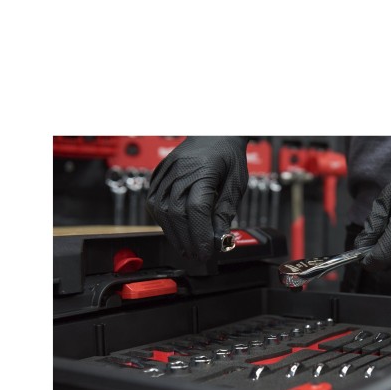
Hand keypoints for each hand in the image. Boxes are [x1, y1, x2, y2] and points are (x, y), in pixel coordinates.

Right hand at [146, 136, 247, 259]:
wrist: (212, 133)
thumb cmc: (227, 155)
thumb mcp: (236, 183)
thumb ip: (225, 211)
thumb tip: (219, 238)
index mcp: (203, 170)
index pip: (197, 209)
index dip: (200, 235)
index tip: (207, 252)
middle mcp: (179, 171)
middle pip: (176, 213)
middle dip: (186, 240)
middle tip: (198, 256)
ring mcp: (165, 174)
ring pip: (161, 211)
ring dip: (174, 235)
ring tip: (187, 248)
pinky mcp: (157, 177)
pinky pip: (154, 204)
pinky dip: (164, 222)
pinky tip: (176, 232)